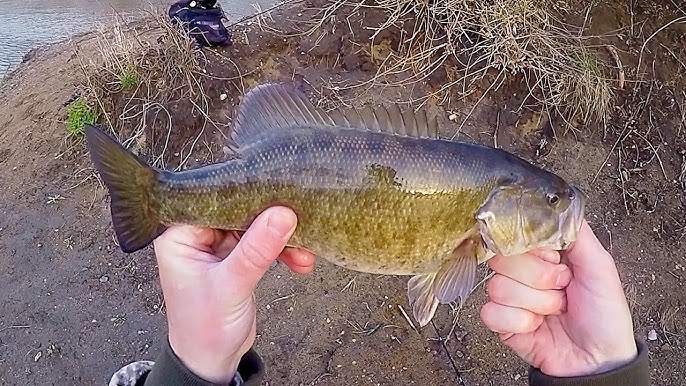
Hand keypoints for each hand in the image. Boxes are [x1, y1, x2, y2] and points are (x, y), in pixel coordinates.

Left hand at [152, 206, 315, 382]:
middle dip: (271, 221)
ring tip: (304, 252)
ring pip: (256, 228)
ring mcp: (218, 247)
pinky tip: (300, 261)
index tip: (279, 194)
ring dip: (282, 239)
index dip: (248, 196)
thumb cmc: (204, 329)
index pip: (215, 201)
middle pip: (239, 212)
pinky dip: (283, 251)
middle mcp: (197, 236)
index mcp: (180, 236)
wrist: (211, 361)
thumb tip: (283, 214)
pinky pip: (263, 244)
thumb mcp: (231, 286)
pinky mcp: (236, 258)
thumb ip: (256, 251)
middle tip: (299, 223)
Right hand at [479, 219, 637, 376]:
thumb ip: (578, 234)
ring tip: (554, 310)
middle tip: (561, 287)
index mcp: (543, 254)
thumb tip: (560, 206)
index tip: (557, 260)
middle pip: (502, 259)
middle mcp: (523, 271)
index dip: (537, 249)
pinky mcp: (500, 321)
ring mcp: (510, 296)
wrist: (598, 360)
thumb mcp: (601, 267)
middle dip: (539, 278)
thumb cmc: (604, 316)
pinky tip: (536, 326)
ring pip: (498, 287)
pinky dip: (519, 322)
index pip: (517, 234)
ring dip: (535, 303)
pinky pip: (491, 312)